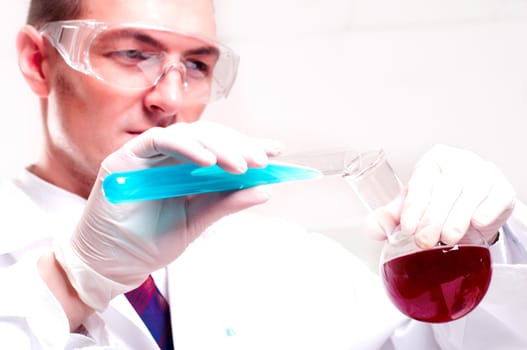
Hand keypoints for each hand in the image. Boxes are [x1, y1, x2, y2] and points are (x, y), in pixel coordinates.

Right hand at [54, 121, 281, 310]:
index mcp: (186, 169)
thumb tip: (264, 190)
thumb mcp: (196, 221)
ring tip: (240, 166)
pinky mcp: (128, 156)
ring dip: (218, 147)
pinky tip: (208, 162)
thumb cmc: (151, 242)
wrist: (114, 263)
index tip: (275, 150)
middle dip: (237, 146)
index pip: (220, 148)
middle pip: (208, 137)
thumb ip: (225, 203)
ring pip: (189, 134)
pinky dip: (186, 148)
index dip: (247, 145)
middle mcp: (169, 157)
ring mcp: (149, 154)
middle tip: (261, 161)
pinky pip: (160, 141)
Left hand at [366, 145, 515, 248]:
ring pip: (471, 191)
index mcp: (433, 162)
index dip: (414, 206)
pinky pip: (497, 196)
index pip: (422, 181)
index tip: (407, 227)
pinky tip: (478, 223)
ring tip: (447, 238)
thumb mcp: (414, 206)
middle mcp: (459, 162)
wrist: (473, 208)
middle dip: (433, 217)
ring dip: (458, 217)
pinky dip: (487, 210)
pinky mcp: (503, 188)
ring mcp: (484, 173)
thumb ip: (391, 216)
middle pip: (446, 187)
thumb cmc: (440, 202)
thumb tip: (375, 229)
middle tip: (423, 241)